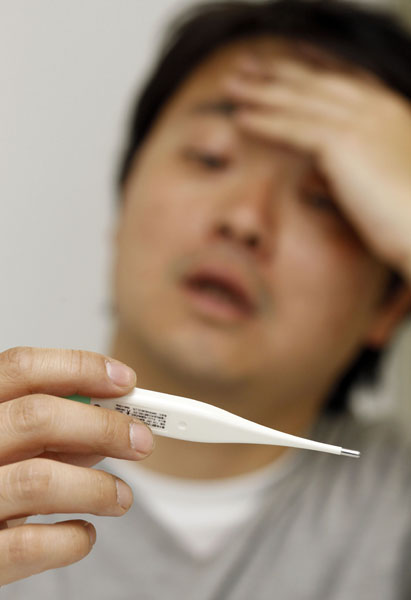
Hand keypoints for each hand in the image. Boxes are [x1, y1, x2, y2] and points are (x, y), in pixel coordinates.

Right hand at [0, 346, 152, 585]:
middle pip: (38, 417)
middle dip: (103, 426)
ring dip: (98, 488)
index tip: (125, 380)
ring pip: (40, 480)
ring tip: (121, 498)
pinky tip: (83, 533)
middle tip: (141, 441)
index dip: (80, 368)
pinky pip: (31, 545)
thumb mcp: (7, 447)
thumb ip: (49, 435)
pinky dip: (73, 539)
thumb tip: (108, 429)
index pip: (21, 368)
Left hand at [223, 55, 410, 281]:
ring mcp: (360, 121)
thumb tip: (330, 169)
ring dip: (261, 92)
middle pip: (314, 83)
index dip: (307, 70)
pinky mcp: (344, 142)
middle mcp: (375, 108)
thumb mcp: (384, 177)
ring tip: (231, 87)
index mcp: (388, 112)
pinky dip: (266, 122)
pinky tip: (241, 118)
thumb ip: (358, 163)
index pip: (341, 80)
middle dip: (276, 73)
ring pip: (300, 102)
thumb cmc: (408, 215)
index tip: (281, 65)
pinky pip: (294, 128)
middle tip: (245, 67)